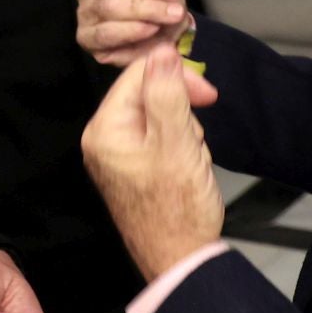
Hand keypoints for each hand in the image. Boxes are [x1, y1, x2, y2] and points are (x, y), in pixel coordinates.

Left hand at [82, 41, 225, 280]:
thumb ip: (168, 94)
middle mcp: (105, 140)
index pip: (137, 75)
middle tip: (195, 139)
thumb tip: (161, 52)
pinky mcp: (135, 168)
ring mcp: (119, 155)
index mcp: (105, 130)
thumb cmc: (178, 211)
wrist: (181, 260)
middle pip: (149, 95)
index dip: (176, 76)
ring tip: (191, 161)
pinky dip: (182, 147)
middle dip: (182, 113)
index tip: (206, 94)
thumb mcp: (178, 143)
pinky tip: (188, 169)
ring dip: (185, 132)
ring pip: (161, 116)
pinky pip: (162, 139)